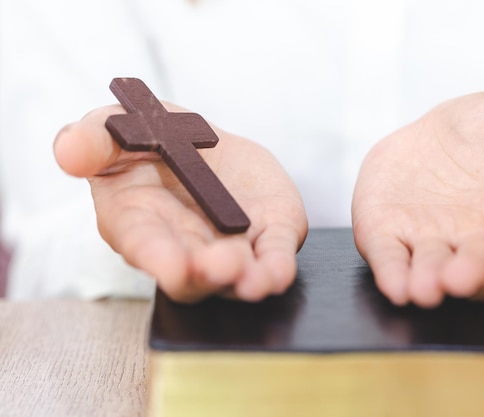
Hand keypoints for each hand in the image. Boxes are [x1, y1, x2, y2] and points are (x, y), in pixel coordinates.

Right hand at [54, 103, 307, 302]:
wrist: (203, 141)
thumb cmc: (153, 139)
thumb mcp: (119, 128)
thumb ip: (94, 139)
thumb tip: (67, 151)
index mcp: (139, 222)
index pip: (144, 245)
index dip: (157, 258)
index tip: (172, 266)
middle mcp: (184, 246)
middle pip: (192, 274)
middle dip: (205, 274)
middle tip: (219, 265)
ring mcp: (228, 246)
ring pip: (235, 275)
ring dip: (244, 279)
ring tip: (252, 277)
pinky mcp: (266, 236)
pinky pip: (272, 257)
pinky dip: (275, 268)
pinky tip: (277, 273)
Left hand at [352, 91, 483, 307]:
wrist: (438, 131)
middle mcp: (476, 238)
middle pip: (476, 265)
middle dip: (469, 274)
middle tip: (461, 278)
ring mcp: (432, 240)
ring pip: (432, 269)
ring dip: (428, 281)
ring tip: (424, 288)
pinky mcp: (393, 235)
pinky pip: (392, 258)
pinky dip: (392, 272)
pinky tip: (393, 284)